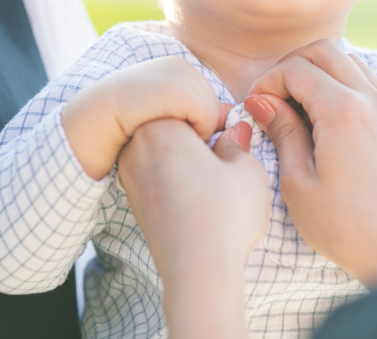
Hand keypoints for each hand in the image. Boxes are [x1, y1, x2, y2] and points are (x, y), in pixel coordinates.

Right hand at [62, 56, 229, 179]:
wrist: (88, 123)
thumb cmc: (121, 127)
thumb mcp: (160, 116)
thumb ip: (192, 113)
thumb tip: (231, 116)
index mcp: (177, 69)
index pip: (210, 103)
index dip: (194, 124)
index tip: (168, 130)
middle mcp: (180, 65)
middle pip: (215, 107)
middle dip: (197, 128)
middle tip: (164, 132)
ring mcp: (177, 73)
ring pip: (213, 113)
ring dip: (194, 132)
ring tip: (161, 132)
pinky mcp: (175, 87)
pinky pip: (206, 117)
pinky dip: (192, 132)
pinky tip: (163, 131)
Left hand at [117, 119, 268, 338]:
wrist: (198, 271)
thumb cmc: (224, 215)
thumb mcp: (247, 169)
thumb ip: (238, 142)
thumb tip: (234, 131)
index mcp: (159, 125)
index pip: (192, 106)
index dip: (220, 117)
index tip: (236, 130)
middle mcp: (136, 146)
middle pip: (175, 127)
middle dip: (201, 136)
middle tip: (229, 152)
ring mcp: (129, 175)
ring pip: (165, 152)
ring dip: (189, 158)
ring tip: (215, 178)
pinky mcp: (133, 201)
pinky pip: (158, 175)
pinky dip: (178, 179)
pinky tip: (200, 197)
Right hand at [245, 39, 376, 288]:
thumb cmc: (342, 226)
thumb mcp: (297, 182)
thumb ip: (282, 131)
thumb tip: (260, 99)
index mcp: (344, 115)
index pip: (297, 69)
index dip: (268, 81)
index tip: (255, 105)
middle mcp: (372, 103)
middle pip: (325, 51)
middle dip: (291, 66)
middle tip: (273, 97)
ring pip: (349, 61)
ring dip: (318, 72)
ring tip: (297, 107)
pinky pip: (367, 83)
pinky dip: (341, 85)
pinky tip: (324, 117)